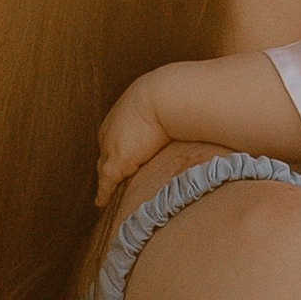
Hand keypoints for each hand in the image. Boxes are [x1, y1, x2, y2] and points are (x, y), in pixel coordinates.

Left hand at [96, 75, 170, 209]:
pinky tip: (101, 203)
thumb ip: (175, 113)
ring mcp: (111, 147)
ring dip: (106, 182)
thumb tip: (199, 112)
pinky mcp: (116, 163)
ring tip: (106, 195)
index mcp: (122, 116)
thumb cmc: (174, 96)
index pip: (116, 139)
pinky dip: (103, 194)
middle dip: (107, 166)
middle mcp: (112, 132)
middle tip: (110, 180)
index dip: (118, 150)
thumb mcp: (169, 103)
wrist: (166, 97)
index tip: (124, 160)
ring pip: (103, 169)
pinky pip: (106, 183)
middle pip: (106, 154)